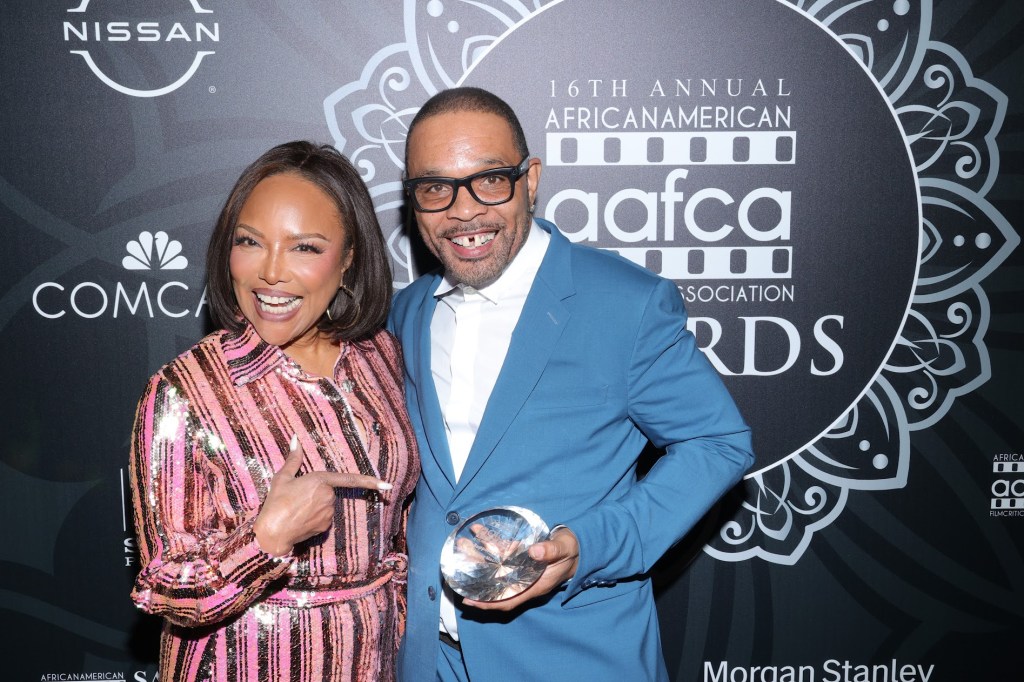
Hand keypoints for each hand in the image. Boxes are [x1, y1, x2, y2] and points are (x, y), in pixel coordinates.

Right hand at [253, 434, 391, 555]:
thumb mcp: (282, 478)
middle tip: (296, 498)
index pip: (349, 479)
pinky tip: (300, 519)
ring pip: (327, 505)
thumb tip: (296, 439)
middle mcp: (329, 497)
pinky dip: (315, 517)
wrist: (273, 532)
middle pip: (329, 491)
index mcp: (321, 481)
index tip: (386, 484)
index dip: (370, 481)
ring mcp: (329, 512)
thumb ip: (293, 458)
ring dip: (315, 505)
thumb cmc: (276, 502)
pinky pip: (324, 518)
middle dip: (317, 493)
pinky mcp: (327, 526)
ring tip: (295, 509)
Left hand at [462, 527, 578, 610]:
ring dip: (478, 556)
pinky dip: (489, 543)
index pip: (507, 600)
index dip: (487, 603)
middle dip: (475, 576)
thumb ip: (551, 551)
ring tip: (463, 544)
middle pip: (494, 583)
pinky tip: (479, 531)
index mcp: (533, 586)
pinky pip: (500, 552)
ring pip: (494, 567)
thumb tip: (533, 551)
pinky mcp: (518, 556)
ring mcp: (519, 568)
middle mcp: (522, 580)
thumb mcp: (564, 550)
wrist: (575, 546)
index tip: (469, 600)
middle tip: (457, 566)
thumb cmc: (570, 551)